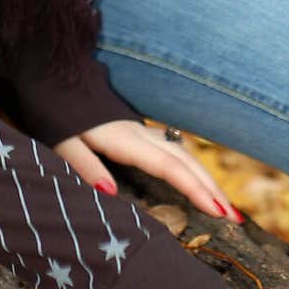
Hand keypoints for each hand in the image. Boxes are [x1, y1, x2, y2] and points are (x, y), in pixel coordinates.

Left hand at [53, 120, 243, 222]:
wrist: (54, 70)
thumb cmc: (54, 108)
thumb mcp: (61, 140)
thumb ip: (85, 165)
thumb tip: (112, 194)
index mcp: (124, 138)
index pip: (169, 166)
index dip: (195, 189)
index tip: (218, 212)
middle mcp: (138, 132)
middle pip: (184, 160)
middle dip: (211, 187)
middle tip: (234, 217)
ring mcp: (138, 128)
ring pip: (181, 152)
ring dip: (204, 177)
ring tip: (223, 204)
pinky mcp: (134, 128)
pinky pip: (171, 148)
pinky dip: (189, 165)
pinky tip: (194, 176)